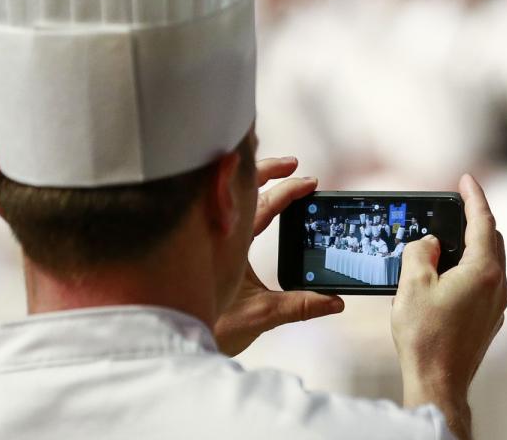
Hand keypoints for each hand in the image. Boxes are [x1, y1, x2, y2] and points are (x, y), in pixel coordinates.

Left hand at [214, 157, 344, 356]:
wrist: (170, 341)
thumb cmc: (210, 326)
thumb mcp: (261, 315)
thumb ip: (300, 306)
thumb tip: (336, 301)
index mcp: (231, 244)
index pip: (264, 205)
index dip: (288, 190)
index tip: (310, 182)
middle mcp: (217, 236)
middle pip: (243, 190)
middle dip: (269, 172)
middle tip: (293, 164)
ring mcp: (207, 241)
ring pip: (228, 199)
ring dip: (250, 182)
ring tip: (273, 172)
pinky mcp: (203, 250)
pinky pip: (220, 213)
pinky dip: (236, 200)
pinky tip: (247, 203)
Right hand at [391, 174, 506, 439]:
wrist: (439, 383)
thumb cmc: (426, 336)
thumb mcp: (412, 284)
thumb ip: (420, 252)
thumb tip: (428, 243)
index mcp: (484, 270)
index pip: (483, 221)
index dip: (474, 196)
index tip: (467, 178)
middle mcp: (498, 284)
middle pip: (492, 240)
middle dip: (475, 220)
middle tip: (455, 207)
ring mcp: (497, 305)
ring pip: (489, 262)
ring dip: (472, 246)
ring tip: (447, 240)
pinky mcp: (489, 321)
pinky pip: (484, 283)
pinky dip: (470, 269)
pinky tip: (448, 275)